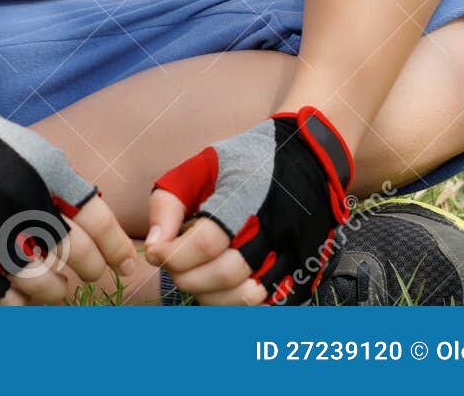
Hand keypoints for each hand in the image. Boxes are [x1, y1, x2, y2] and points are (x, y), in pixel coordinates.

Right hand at [0, 81, 137, 302]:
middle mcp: (28, 207)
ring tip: (60, 290)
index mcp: (48, 177)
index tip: (126, 265)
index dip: (117, 249)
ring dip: (58, 291)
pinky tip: (25, 298)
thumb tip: (87, 220)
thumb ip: (60, 184)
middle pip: (77, 254)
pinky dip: (20, 301)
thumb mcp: (31, 151)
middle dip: (91, 270)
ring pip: (45, 282)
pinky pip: (4, 295)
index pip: (98, 222)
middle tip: (92, 275)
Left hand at [144, 105, 353, 304]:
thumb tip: (153, 244)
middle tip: (173, 266)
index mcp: (249, 195)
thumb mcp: (203, 166)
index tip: (155, 253)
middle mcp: (277, 228)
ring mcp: (296, 253)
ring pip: (248, 297)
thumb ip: (171, 201)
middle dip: (187, 277)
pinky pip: (270, 305)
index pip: (207, 242)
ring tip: (195, 276)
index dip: (174, 254)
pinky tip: (221, 288)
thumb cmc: (247, 161)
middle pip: (225, 273)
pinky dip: (240, 304)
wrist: (311, 158)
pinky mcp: (307, 270)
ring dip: (211, 295)